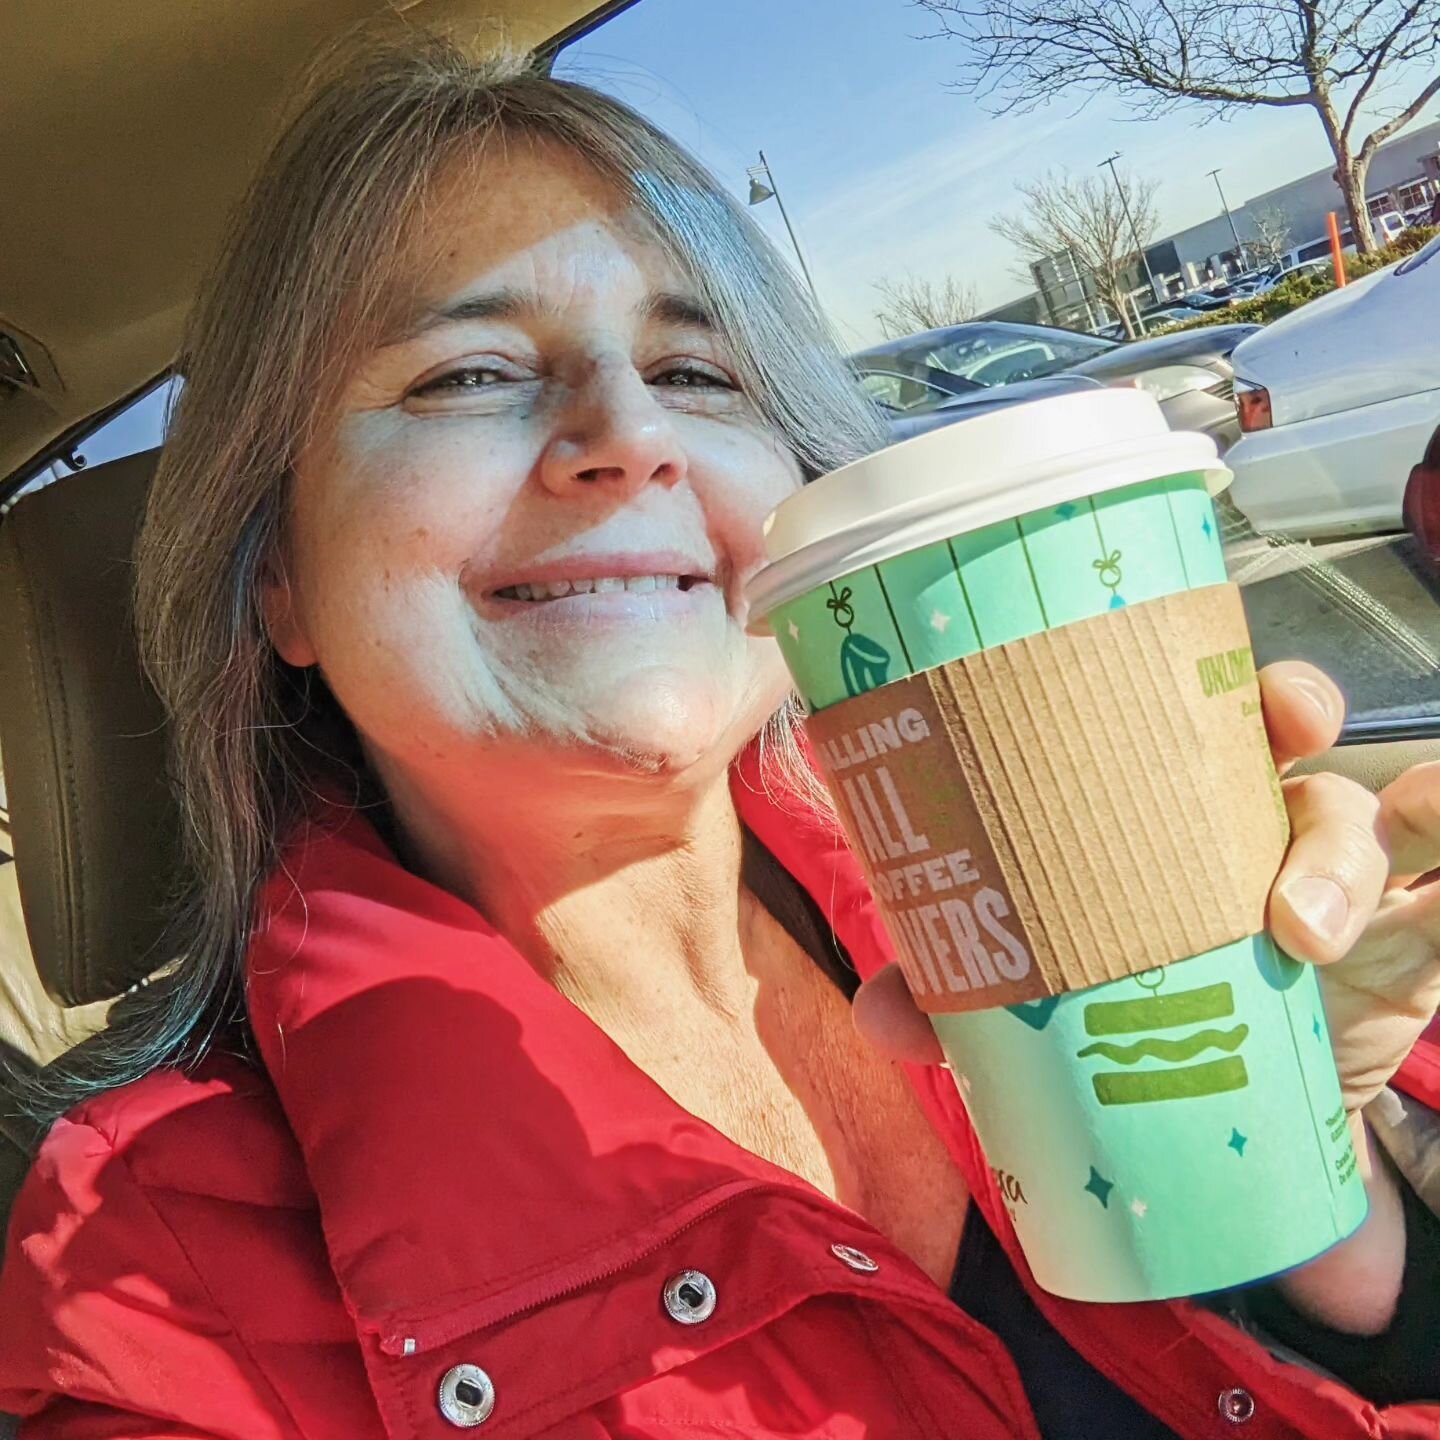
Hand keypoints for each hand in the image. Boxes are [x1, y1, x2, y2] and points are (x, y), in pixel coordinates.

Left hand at [854, 660, 1439, 1116]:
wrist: (1224, 1131)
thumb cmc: (1130, 1021)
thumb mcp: (1047, 1004)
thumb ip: (964, 999)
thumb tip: (887, 1012)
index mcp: (1157, 808)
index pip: (1180, 706)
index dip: (1183, 665)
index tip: (1173, 660)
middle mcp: (1249, 821)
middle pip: (1283, 728)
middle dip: (1290, 702)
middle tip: (1283, 722)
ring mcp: (1334, 882)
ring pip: (1360, 813)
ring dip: (1337, 849)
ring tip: (1301, 927)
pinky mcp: (1401, 956)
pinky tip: (1434, 882)